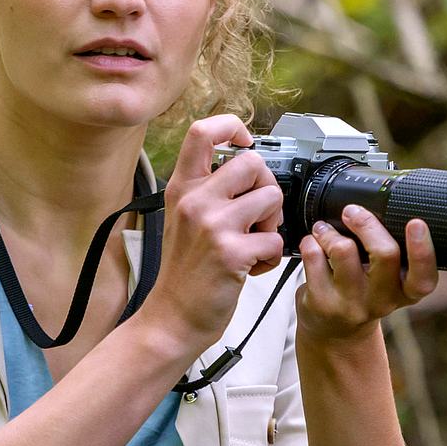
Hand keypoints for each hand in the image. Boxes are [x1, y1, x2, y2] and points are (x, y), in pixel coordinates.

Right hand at [141, 115, 284, 350]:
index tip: (245, 142)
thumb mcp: (182, 220)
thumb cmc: (182, 273)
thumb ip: (206, 191)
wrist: (171, 318)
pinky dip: (272, 258)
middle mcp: (194, 200)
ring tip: (255, 243)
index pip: (203, 132)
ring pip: (272, 197)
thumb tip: (247, 168)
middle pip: (253, 162)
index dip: (232, 127)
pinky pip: (275, 240)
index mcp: (182, 188)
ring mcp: (212, 225)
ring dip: (273, 224)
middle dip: (267, 187)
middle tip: (258, 214)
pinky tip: (252, 267)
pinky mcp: (231, 253)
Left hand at [296, 205, 437, 343]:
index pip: (424, 277)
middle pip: (385, 254)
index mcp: (405, 292)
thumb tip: (375, 209)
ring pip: (344, 250)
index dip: (423, 250)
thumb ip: (390, 255)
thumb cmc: (363, 296)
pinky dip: (310, 242)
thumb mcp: (386, 282)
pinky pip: (314, 258)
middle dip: (367, 223)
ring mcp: (351, 303)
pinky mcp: (322, 302)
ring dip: (330, 231)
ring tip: (324, 229)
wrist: (334, 333)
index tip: (416, 222)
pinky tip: (312, 244)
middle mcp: (382, 300)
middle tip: (352, 212)